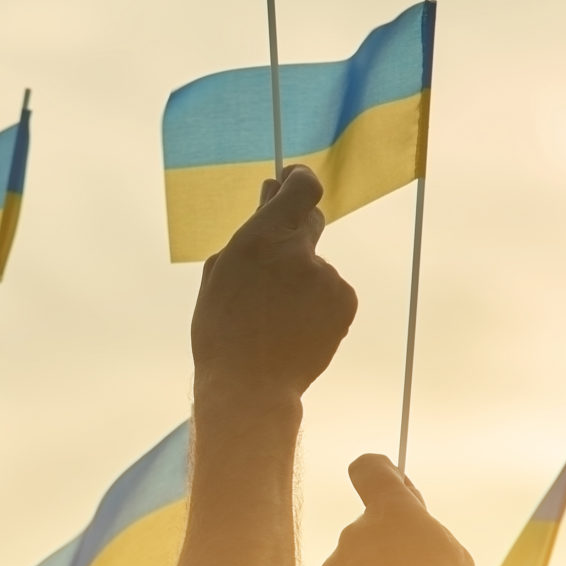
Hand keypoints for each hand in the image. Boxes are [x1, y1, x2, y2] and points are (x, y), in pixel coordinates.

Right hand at [192, 166, 356, 409]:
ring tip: (276, 317)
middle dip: (296, 233)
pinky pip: (332, 290)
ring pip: (317, 265)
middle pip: (312, 220)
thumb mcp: (219, 273)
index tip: (292, 179)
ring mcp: (326, 277)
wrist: (250, 386)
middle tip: (277, 260)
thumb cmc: (221, 331)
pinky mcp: (345, 301)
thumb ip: (249, 231)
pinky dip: (318, 302)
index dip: (299, 179)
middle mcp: (298, 251)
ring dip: (302, 279)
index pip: (301, 187)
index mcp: (259, 239)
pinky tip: (296, 327)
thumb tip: (270, 194)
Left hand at [308, 455, 472, 565]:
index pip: (370, 469)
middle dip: (389, 546)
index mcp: (392, 514)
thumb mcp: (454, 559)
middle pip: (370, 527)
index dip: (380, 473)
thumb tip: (406, 520)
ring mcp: (332, 565)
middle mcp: (355, 532)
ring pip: (356, 564)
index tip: (390, 485)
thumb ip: (426, 529)